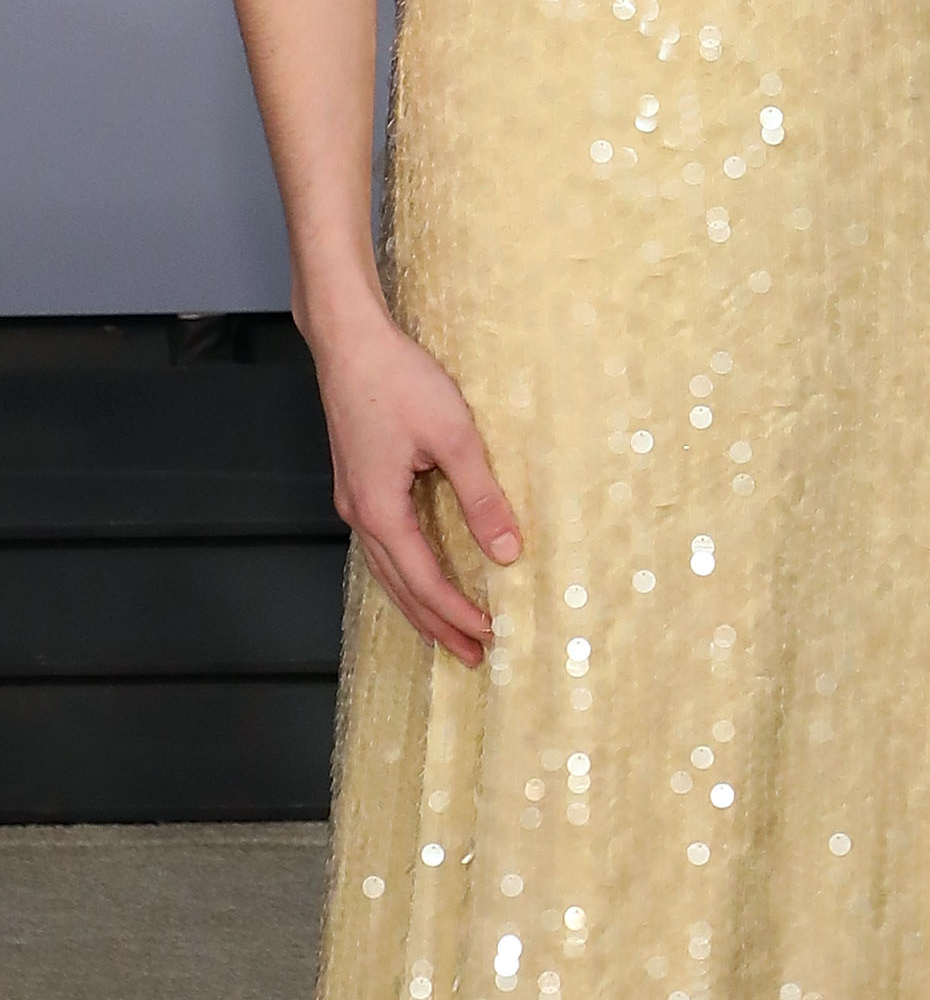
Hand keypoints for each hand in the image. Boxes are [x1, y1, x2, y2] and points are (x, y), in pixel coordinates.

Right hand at [308, 301, 521, 663]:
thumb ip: (482, 496)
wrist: (351, 343)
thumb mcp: (454, 436)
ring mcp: (354, 500)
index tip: (489, 636)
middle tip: (472, 656)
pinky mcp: (358, 482)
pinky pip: (383, 545)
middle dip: (436, 624)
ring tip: (449, 631)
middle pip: (399, 587)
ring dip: (419, 602)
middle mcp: (359, 515)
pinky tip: (421, 574)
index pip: (423, 581)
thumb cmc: (401, 381)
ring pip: (387, 570)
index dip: (456, 612)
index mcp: (380, 511)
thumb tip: (508, 551)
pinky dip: (405, 572)